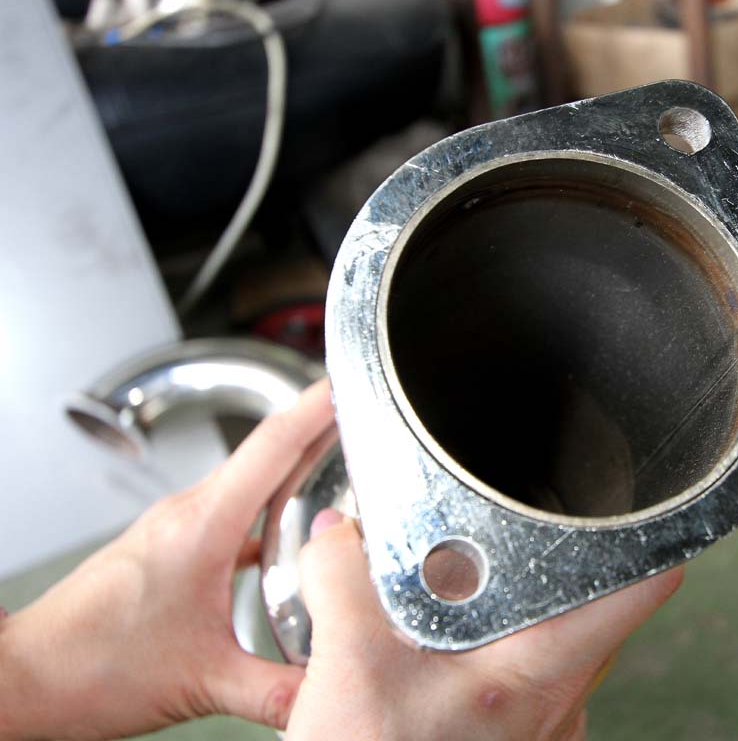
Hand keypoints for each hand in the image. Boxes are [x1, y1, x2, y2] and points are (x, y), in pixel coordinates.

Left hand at [0, 380, 334, 739]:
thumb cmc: (90, 667)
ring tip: (340, 463)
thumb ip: (277, 691)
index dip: (314, 409)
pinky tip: (289, 530)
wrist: (26, 678)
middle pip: (265, 452)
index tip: (345, 383)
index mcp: (201, 528)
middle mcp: (188, 515)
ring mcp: (177, 527)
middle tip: (365, 417)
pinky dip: (267, 507)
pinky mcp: (171, 546)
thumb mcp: (203, 683)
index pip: (270, 447)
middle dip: (317, 427)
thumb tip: (329, 693)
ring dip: (293, 466)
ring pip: (248, 480)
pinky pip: (232, 510)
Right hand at [286, 512, 683, 739]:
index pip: (644, 585)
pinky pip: (525, 691)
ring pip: (560, 653)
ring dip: (518, 620)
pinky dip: (491, 664)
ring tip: (466, 598)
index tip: (637, 495)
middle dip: (558, 566)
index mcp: (540, 672)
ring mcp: (540, 736)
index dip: (650, 531)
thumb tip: (337, 537)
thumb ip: (345, 580)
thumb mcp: (349, 666)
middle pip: (597, 611)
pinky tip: (437, 662)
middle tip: (522, 533)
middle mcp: (557, 707)